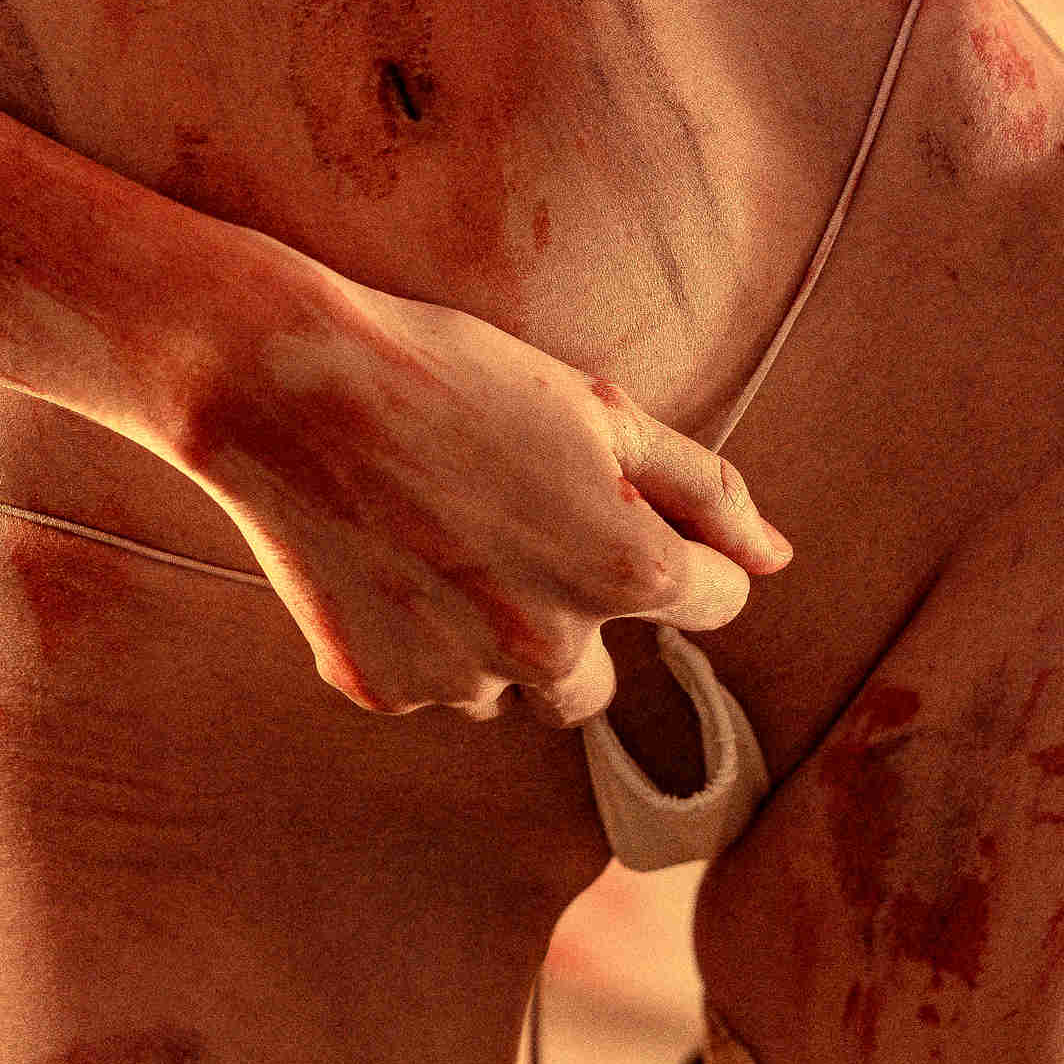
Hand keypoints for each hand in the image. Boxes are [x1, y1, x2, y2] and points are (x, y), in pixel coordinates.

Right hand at [179, 266, 790, 724]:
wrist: (287, 386)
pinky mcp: (379, 686)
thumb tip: (776, 558)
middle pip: (600, 681)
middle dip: (576, 623)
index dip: (678, 549)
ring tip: (437, 538)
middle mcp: (552, 649)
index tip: (610, 505)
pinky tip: (382, 557)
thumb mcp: (601, 410)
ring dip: (492, 639)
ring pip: (508, 687)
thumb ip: (707, 491)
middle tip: (511, 531)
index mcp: (626, 572)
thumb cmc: (455, 375)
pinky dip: (414, 637)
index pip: (714, 602)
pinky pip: (425, 682)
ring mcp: (460, 678)